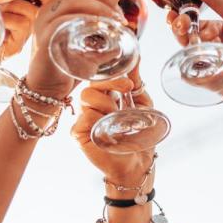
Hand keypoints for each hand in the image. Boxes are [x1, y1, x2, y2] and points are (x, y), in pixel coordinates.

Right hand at [27, 0, 125, 98]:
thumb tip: (123, 23)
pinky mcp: (45, 37)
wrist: (48, 90)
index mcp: (59, 6)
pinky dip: (87, 21)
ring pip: (73, 0)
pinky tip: (102, 30)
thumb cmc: (69, 67)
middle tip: (119, 15)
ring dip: (100, 7)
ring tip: (116, 22)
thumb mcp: (89, 45)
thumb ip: (102, 33)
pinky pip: (65, 20)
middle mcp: (50, 9)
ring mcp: (46, 22)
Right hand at [71, 67, 155, 185]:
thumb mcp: (142, 104)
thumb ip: (136, 82)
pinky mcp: (79, 135)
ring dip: (105, 103)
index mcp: (105, 98)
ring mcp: (85, 120)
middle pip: (90, 85)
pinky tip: (107, 127)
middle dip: (109, 85)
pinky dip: (96, 120)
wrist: (138, 163)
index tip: (128, 84)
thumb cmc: (140, 136)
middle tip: (125, 93)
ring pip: (86, 98)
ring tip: (117, 116)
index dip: (112, 76)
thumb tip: (136, 58)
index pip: (100, 78)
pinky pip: (82, 119)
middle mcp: (93, 107)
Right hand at [167, 0, 222, 93]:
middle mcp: (215, 46)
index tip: (173, 13)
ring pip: (191, 56)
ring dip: (185, 45)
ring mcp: (216, 63)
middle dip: (180, 29)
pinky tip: (195, 56)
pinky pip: (200, 76)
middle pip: (188, 40)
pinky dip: (194, 68)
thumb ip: (216, 0)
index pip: (193, 24)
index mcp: (218, 30)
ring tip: (187, 35)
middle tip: (180, 22)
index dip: (182, 19)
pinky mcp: (219, 80)